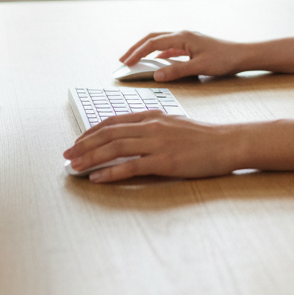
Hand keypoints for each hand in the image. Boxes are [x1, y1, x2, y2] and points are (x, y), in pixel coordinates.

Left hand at [63, 111, 240, 181]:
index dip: (92, 131)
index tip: (78, 141)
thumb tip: (131, 134)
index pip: (114, 121)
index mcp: (152, 116)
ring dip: (91, 157)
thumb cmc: (202, 137)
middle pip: (109, 133)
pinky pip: (130, 166)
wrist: (226, 143)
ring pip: (115, 147)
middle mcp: (151, 126)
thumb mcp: (174, 124)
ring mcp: (157, 143)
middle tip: (67, 155)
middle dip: (84, 144)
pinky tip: (97, 178)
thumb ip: (152, 126)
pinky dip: (110, 172)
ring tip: (74, 166)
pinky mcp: (164, 161)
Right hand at [119, 31, 246, 79]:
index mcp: (182, 37)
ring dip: (146, 50)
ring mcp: (187, 39)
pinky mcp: (191, 45)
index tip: (125, 64)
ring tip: (134, 60)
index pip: (153, 43)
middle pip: (153, 38)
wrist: (242, 55)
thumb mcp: (199, 67)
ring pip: (160, 41)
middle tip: (122, 60)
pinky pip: (169, 47)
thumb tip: (156, 75)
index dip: (137, 53)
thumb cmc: (224, 59)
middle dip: (136, 48)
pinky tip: (156, 62)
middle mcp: (183, 34)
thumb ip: (176, 70)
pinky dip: (158, 53)